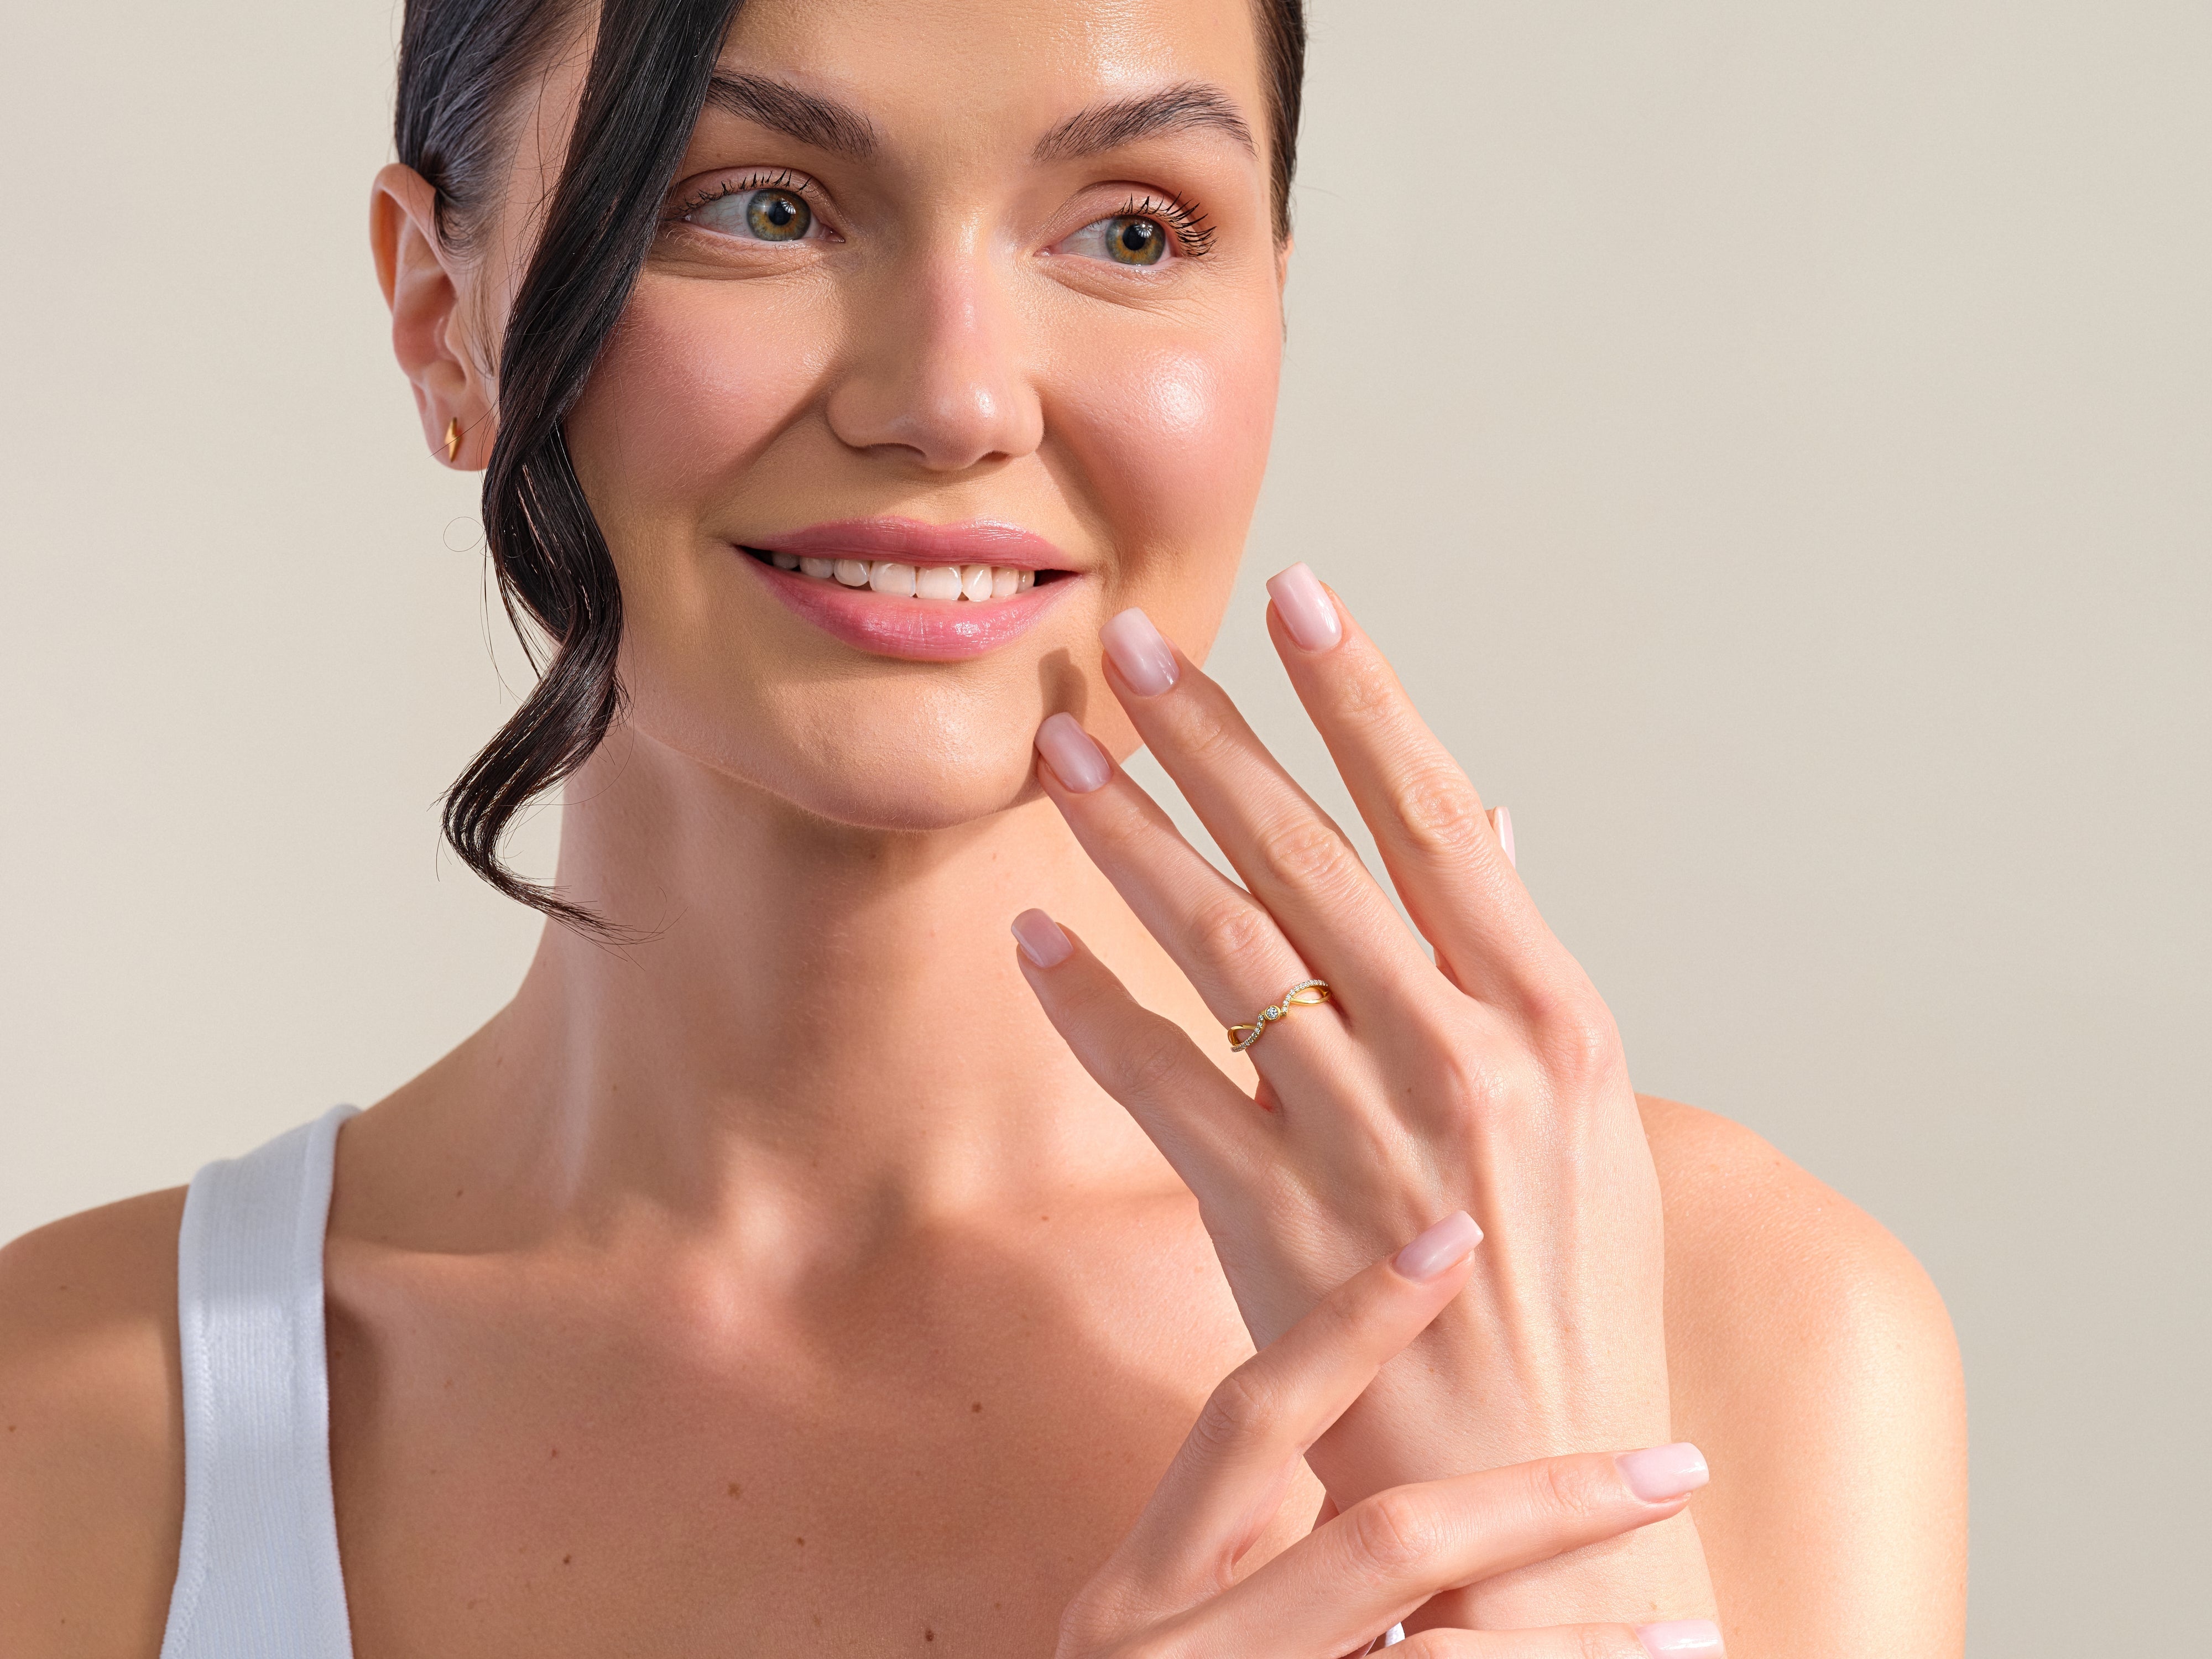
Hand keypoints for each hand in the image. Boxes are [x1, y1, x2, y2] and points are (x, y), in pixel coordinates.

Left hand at [1016, 566, 1717, 1628]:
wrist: (1550, 1487)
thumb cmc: (1574, 1296)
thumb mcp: (1591, 1120)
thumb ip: (1521, 968)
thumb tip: (1489, 825)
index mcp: (1553, 1019)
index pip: (1437, 816)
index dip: (1358, 695)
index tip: (1296, 596)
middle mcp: (1464, 1060)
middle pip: (1311, 857)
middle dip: (1212, 737)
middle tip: (1130, 646)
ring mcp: (1368, 1142)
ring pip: (1225, 949)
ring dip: (1132, 841)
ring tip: (1063, 757)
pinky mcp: (1279, 1225)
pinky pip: (1162, 1086)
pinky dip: (1093, 1006)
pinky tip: (1034, 940)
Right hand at [1059, 1226, 1719, 1658]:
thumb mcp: (1156, 1635)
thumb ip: (1235, 1547)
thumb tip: (1342, 1439)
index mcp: (1141, 1597)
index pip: (1247, 1421)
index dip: (1351, 1322)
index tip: (1457, 1235)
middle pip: (1386, 1545)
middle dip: (1544, 1498)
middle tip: (1675, 1461)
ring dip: (1582, 1648)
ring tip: (1690, 1632)